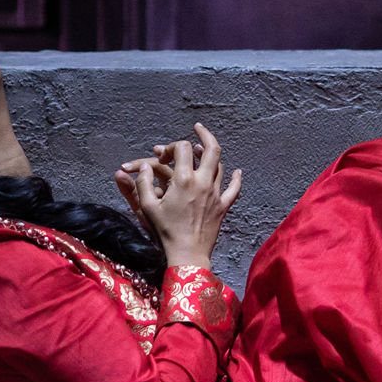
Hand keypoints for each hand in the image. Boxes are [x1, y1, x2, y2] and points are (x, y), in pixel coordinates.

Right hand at [113, 123, 242, 268]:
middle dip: (204, 135)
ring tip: (203, 150)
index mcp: (184, 180)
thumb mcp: (147, 206)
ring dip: (212, 156)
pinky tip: (237, 172)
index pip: (182, 148)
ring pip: (220, 166)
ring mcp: (216, 194)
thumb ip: (143, 183)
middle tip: (198, 128)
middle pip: (211, 149)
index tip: (163, 157)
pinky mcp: (223, 206)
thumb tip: (144, 167)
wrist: (187, 253)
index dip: (172, 147)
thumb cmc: (165, 231)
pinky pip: (234, 189)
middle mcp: (203, 182)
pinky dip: (236, 178)